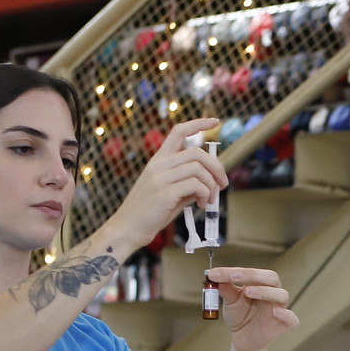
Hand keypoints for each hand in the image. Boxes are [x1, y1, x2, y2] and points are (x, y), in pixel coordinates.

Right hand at [110, 119, 228, 248]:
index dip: (198, 124)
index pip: (178, 132)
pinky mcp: (165, 193)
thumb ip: (186, 182)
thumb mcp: (168, 192)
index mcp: (158, 161)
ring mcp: (160, 178)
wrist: (127, 229)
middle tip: (222, 184)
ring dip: (211, 186)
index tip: (215, 121)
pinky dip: (205, 195)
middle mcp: (159, 165)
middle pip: (197, 153)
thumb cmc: (149, 213)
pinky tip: (201, 206)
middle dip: (217, 167)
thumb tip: (211, 181)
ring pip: (199, 169)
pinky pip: (196, 185)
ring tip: (208, 201)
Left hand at [209, 266, 297, 350]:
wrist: (243, 338)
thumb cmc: (239, 315)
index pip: (252, 272)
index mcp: (260, 284)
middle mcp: (272, 293)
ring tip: (248, 292)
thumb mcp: (230, 302)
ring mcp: (279, 308)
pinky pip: (292, 319)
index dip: (234, 271)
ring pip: (281, 295)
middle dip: (253, 275)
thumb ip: (226, 290)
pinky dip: (286, 315)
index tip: (215, 273)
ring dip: (265, 291)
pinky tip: (276, 312)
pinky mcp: (283, 324)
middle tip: (234, 277)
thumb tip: (214, 276)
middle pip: (271, 278)